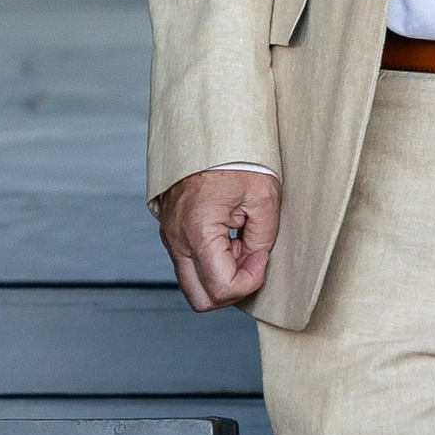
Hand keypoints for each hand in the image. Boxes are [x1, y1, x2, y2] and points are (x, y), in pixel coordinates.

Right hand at [159, 165, 280, 308]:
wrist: (208, 134)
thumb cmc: (235, 159)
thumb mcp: (263, 198)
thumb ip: (262, 240)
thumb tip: (254, 263)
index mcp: (198, 231)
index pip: (222, 288)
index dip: (251, 280)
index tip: (261, 255)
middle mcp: (177, 240)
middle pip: (201, 300)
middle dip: (233, 290)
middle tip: (251, 262)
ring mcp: (171, 239)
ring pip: (194, 287)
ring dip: (222, 278)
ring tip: (241, 247)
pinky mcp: (173, 235)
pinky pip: (190, 267)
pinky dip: (213, 266)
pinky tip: (230, 242)